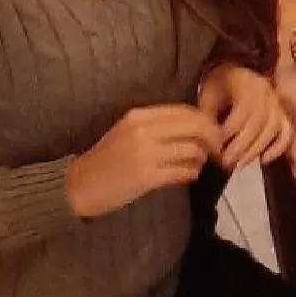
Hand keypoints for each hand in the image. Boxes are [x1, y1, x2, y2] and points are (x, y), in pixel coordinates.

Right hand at [66, 106, 222, 218]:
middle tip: (216, 149)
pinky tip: (187, 175)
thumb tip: (198, 125)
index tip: (213, 132)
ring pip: (193, 150)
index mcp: (139, 116)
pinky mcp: (147, 177)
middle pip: (196, 127)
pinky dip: (191, 173)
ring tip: (196, 164)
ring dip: (201, 159)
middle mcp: (143, 131)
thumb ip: (159, 125)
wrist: (79, 185)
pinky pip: (184, 172)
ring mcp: (146, 154)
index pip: (186, 111)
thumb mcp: (129, 131)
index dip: (207, 122)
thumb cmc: (108, 158)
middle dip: (213, 138)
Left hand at [198, 64, 293, 169]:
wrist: (234, 72)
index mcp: (247, 84)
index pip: (243, 110)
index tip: (216, 145)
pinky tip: (263, 160)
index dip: (230, 130)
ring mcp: (278, 103)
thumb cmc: (219, 85)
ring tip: (239, 164)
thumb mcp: (208, 95)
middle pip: (259, 123)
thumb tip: (209, 142)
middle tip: (225, 162)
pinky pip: (287, 132)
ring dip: (256, 150)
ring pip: (273, 129)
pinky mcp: (283, 113)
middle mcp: (267, 93)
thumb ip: (208, 117)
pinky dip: (278, 148)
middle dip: (241, 146)